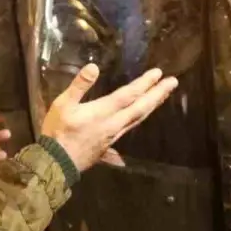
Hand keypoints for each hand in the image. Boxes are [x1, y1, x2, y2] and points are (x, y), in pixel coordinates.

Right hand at [41, 64, 177, 172]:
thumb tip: (93, 67)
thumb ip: (78, 86)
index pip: (128, 95)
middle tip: (173, 82)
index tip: (158, 73)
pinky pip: (133, 125)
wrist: (57, 163)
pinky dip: (143, 115)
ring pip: (139, 118)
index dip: (144, 83)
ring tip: (164, 94)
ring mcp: (115, 134)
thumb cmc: (58, 131)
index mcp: (102, 112)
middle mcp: (114, 124)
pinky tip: (145, 112)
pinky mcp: (112, 142)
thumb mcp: (62, 105)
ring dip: (153, 104)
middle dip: (158, 94)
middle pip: (141, 107)